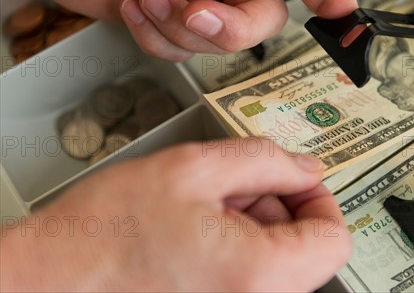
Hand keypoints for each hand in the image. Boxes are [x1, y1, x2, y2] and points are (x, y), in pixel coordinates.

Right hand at [0, 139, 351, 291]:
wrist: (54, 279)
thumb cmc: (108, 232)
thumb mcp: (193, 169)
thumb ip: (264, 160)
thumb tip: (303, 167)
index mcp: (258, 273)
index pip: (334, 238)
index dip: (319, 198)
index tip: (295, 179)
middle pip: (307, 250)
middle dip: (278, 206)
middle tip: (233, 186)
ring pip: (279, 262)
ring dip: (255, 224)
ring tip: (206, 207)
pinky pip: (253, 276)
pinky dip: (239, 245)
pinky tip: (200, 228)